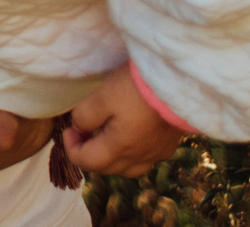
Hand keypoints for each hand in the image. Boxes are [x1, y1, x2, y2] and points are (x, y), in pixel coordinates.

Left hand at [59, 63, 183, 178]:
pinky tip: (130, 134)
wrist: (180, 82)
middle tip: (82, 131)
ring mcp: (156, 153)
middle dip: (89, 153)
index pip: (87, 162)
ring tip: (104, 135)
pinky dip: (130, 152)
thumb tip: (79, 128)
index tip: (68, 129)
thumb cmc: (138, 88)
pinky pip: (145, 158)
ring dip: (110, 157)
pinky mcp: (169, 145)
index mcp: (119, 148)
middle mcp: (138, 157)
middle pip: (106, 168)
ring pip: (127, 168)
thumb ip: (85, 116)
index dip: (71, 148)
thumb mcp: (103, 96)